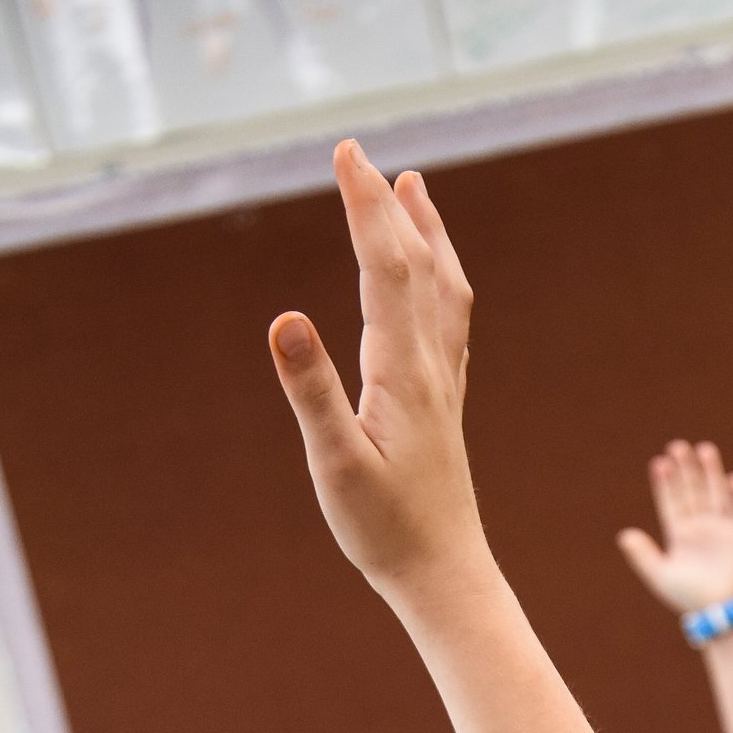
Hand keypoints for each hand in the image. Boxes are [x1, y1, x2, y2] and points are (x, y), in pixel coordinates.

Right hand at [269, 143, 489, 610]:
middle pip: (415, 265)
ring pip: (443, 290)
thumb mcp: (336, 465)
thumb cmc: (387, 532)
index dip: (365, 206)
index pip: (385, 266)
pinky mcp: (444, 408)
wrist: (446, 579)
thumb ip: (311, 390)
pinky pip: (450, 325)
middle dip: (385, 205)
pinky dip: (441, 282)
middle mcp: (431, 368)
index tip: (347, 153)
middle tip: (360, 154)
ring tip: (415, 188)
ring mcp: (444, 386)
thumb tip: (282, 319)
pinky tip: (435, 280)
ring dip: (427, 234)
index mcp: (402, 373)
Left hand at [616, 441, 732, 618]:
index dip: (665, 483)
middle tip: (677, 446)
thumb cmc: (687, 597)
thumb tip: (623, 535)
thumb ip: (642, 555)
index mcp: (679, 534)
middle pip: (692, 491)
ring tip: (705, 449)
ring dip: (711, 473)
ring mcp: (721, 530)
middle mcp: (700, 527)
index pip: (671, 501)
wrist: (716, 612)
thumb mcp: (660, 575)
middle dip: (686, 470)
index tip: (658, 463)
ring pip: (715, 494)